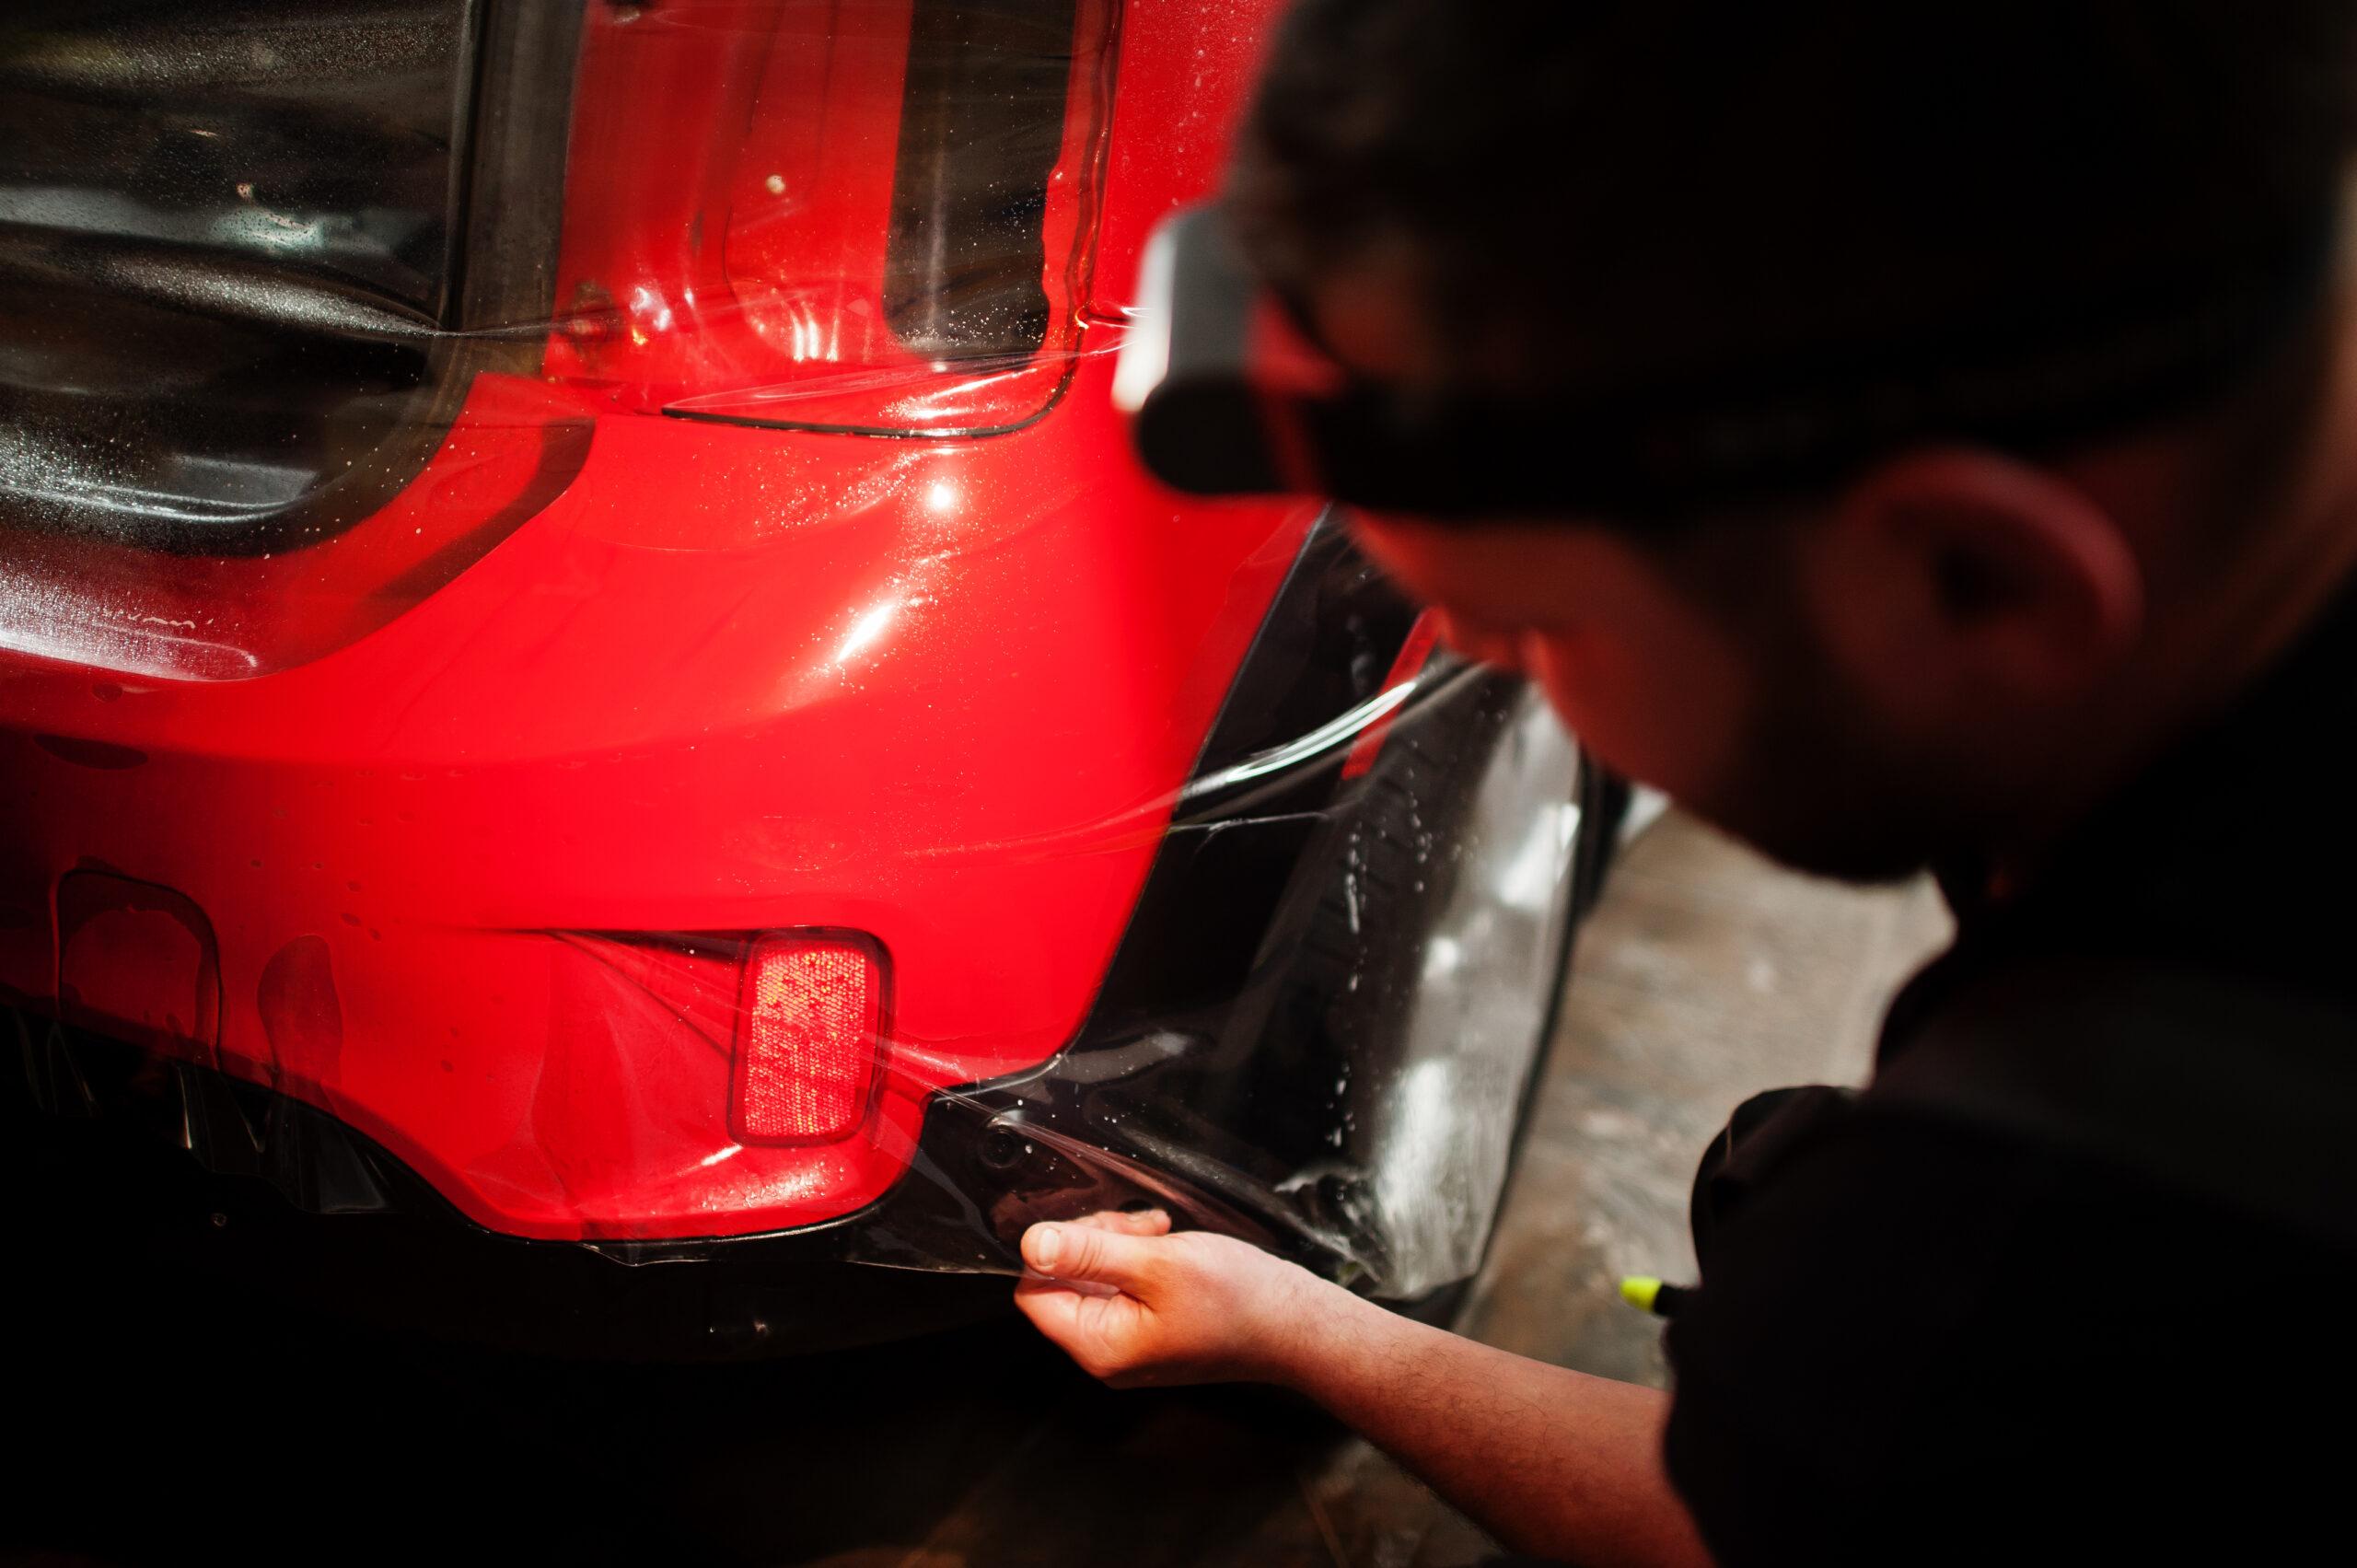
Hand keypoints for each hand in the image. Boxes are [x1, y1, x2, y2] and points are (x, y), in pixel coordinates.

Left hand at [1013, 1209, 1353, 1388]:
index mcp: (1099, 1346)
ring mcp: (1130, 1341)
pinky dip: (1138, 1257)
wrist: (1296, 1324)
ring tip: (1159, 1233)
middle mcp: (1107, 1351)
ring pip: (1093, 1277)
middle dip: (1095, 1241)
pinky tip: (1166, 1245)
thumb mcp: (1156, 1263)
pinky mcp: (1150, 1328)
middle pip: (1063, 1282)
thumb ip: (1089, 1253)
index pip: (1034, 1293)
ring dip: (1119, 1243)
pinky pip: (1122, 1285)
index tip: (1101, 1229)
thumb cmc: (1236, 1299)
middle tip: (1140, 1228)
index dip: (1057, 1251)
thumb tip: (1031, 1244)